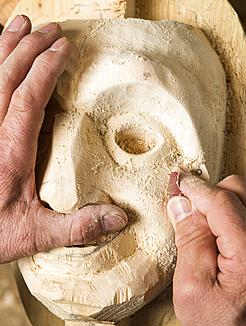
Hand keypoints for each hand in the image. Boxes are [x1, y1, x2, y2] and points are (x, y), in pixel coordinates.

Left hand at [0, 15, 126, 262]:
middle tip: (48, 29)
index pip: (29, 100)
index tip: (62, 48)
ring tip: (19, 24)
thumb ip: (76, 227)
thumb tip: (118, 217)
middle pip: (7, 80)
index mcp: (10, 155)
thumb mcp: (36, 235)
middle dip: (28, 50)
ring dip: (3, 49)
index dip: (45, 70)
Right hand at [167, 174, 245, 325]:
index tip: (179, 183)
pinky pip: (244, 213)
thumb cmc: (217, 325)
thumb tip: (181, 205)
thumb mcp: (191, 286)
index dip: (196, 189)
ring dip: (219, 203)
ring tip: (202, 224)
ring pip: (243, 198)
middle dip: (209, 195)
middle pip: (238, 191)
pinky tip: (215, 229)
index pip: (221, 203)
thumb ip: (188, 240)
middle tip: (189, 210)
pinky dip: (228, 213)